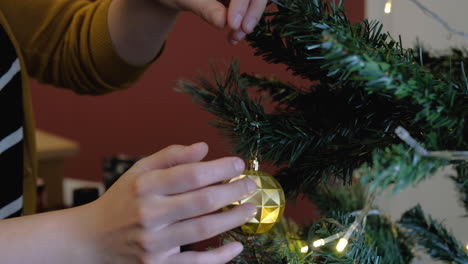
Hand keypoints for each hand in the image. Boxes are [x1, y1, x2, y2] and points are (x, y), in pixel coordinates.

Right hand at [87, 142, 256, 263]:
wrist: (90, 241)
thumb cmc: (121, 201)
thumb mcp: (138, 172)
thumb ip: (170, 157)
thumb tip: (203, 148)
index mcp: (145, 186)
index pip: (192, 174)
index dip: (221, 168)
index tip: (238, 165)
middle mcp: (149, 214)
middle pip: (203, 201)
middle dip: (234, 192)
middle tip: (251, 186)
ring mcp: (153, 243)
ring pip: (205, 229)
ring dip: (234, 218)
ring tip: (250, 208)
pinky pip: (196, 263)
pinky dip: (220, 256)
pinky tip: (237, 246)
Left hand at [154, 0, 267, 43]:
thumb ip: (206, 8)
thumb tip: (223, 22)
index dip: (241, 3)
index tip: (233, 24)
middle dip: (251, 12)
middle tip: (241, 32)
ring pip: (254, 1)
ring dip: (248, 21)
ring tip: (233, 39)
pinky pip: (247, 9)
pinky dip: (242, 24)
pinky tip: (233, 37)